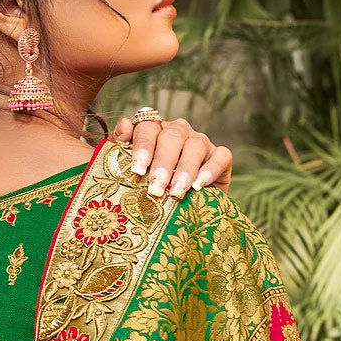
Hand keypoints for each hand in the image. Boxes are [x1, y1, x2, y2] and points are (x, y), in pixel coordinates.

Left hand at [109, 116, 232, 198]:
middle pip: (172, 135)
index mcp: (154, 131)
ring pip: (196, 145)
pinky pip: (221, 156)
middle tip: (156, 188)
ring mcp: (201, 142)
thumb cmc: (147, 190)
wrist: (177, 215)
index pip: (148, 126)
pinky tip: (199, 186)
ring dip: (185, 170)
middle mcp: (178, 132)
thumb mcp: (128, 173)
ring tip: (176, 192)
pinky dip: (211, 169)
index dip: (142, 146)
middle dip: (163, 163)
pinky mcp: (221, 157)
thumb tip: (123, 125)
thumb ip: (119, 148)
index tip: (137, 170)